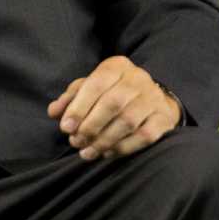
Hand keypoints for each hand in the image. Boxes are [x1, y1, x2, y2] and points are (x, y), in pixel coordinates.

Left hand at [47, 56, 180, 161]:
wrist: (153, 100)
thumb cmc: (112, 94)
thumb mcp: (90, 89)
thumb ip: (70, 99)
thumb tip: (54, 112)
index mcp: (117, 66)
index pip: (97, 84)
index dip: (79, 107)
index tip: (65, 128)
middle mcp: (138, 78)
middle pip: (113, 103)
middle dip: (90, 126)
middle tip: (75, 142)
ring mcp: (153, 98)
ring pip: (127, 121)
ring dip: (103, 141)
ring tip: (87, 152)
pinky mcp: (163, 118)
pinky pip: (143, 136)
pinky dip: (122, 147)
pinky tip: (107, 153)